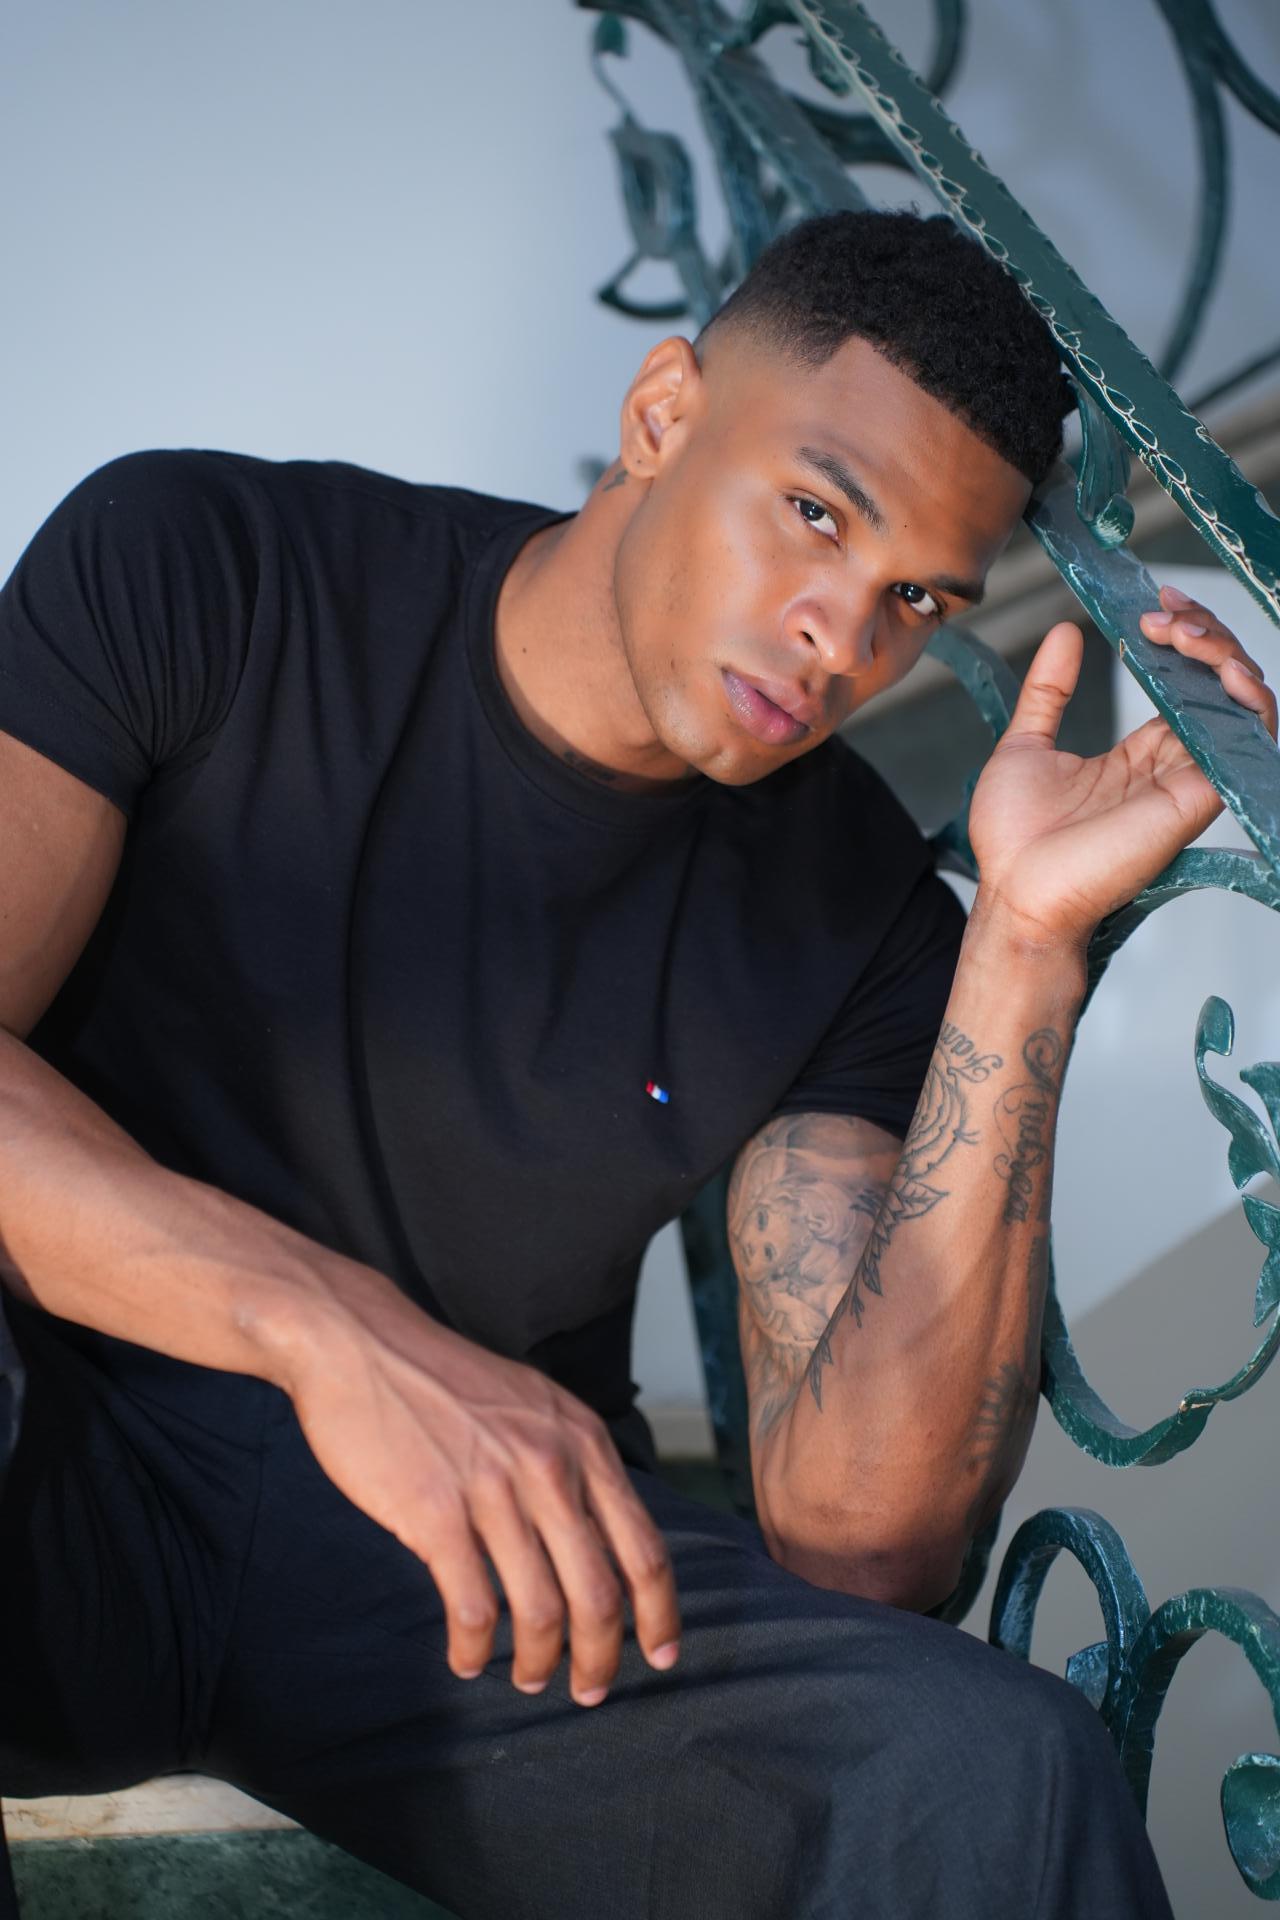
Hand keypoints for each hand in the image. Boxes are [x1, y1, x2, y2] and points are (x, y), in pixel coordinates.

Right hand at [282, 1268, 680, 1706]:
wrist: (360, 1342)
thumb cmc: (443, 1380)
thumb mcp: (534, 1404)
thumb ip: (572, 1462)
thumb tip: (601, 1538)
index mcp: (583, 1441)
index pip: (644, 1548)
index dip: (660, 1614)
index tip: (661, 1656)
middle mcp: (551, 1466)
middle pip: (602, 1594)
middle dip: (602, 1658)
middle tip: (589, 1690)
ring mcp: (494, 1490)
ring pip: (542, 1611)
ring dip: (537, 1662)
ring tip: (524, 1679)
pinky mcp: (435, 1513)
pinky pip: (472, 1608)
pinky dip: (474, 1649)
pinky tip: (466, 1660)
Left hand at [968, 584, 1276, 948]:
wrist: (1015, 891)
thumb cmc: (1015, 837)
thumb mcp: (1025, 744)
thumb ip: (1050, 691)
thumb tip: (1064, 632)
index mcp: (1138, 754)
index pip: (1183, 683)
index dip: (1179, 638)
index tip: (1150, 608)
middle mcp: (1172, 764)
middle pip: (1219, 685)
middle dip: (1203, 634)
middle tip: (1163, 615)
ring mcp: (1189, 779)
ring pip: (1243, 705)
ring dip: (1225, 656)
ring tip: (1183, 633)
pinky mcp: (1198, 796)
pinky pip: (1247, 741)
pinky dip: (1248, 700)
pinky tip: (1223, 672)